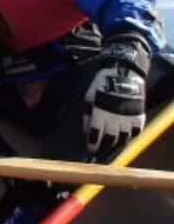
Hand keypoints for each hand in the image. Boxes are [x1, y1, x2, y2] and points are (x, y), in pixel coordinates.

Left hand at [83, 33, 149, 152]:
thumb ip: (87, 113)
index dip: (92, 143)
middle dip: (104, 144)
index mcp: (100, 114)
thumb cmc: (102, 84)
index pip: (95, 134)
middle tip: (101, 146)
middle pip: (110, 138)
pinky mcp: (138, 116)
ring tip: (113, 141)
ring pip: (123, 137)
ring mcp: (128, 119)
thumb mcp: (89, 97)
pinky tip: (126, 135)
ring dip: (117, 141)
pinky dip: (131, 135)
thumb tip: (85, 128)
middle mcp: (114, 119)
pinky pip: (136, 132)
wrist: (123, 74)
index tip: (91, 148)